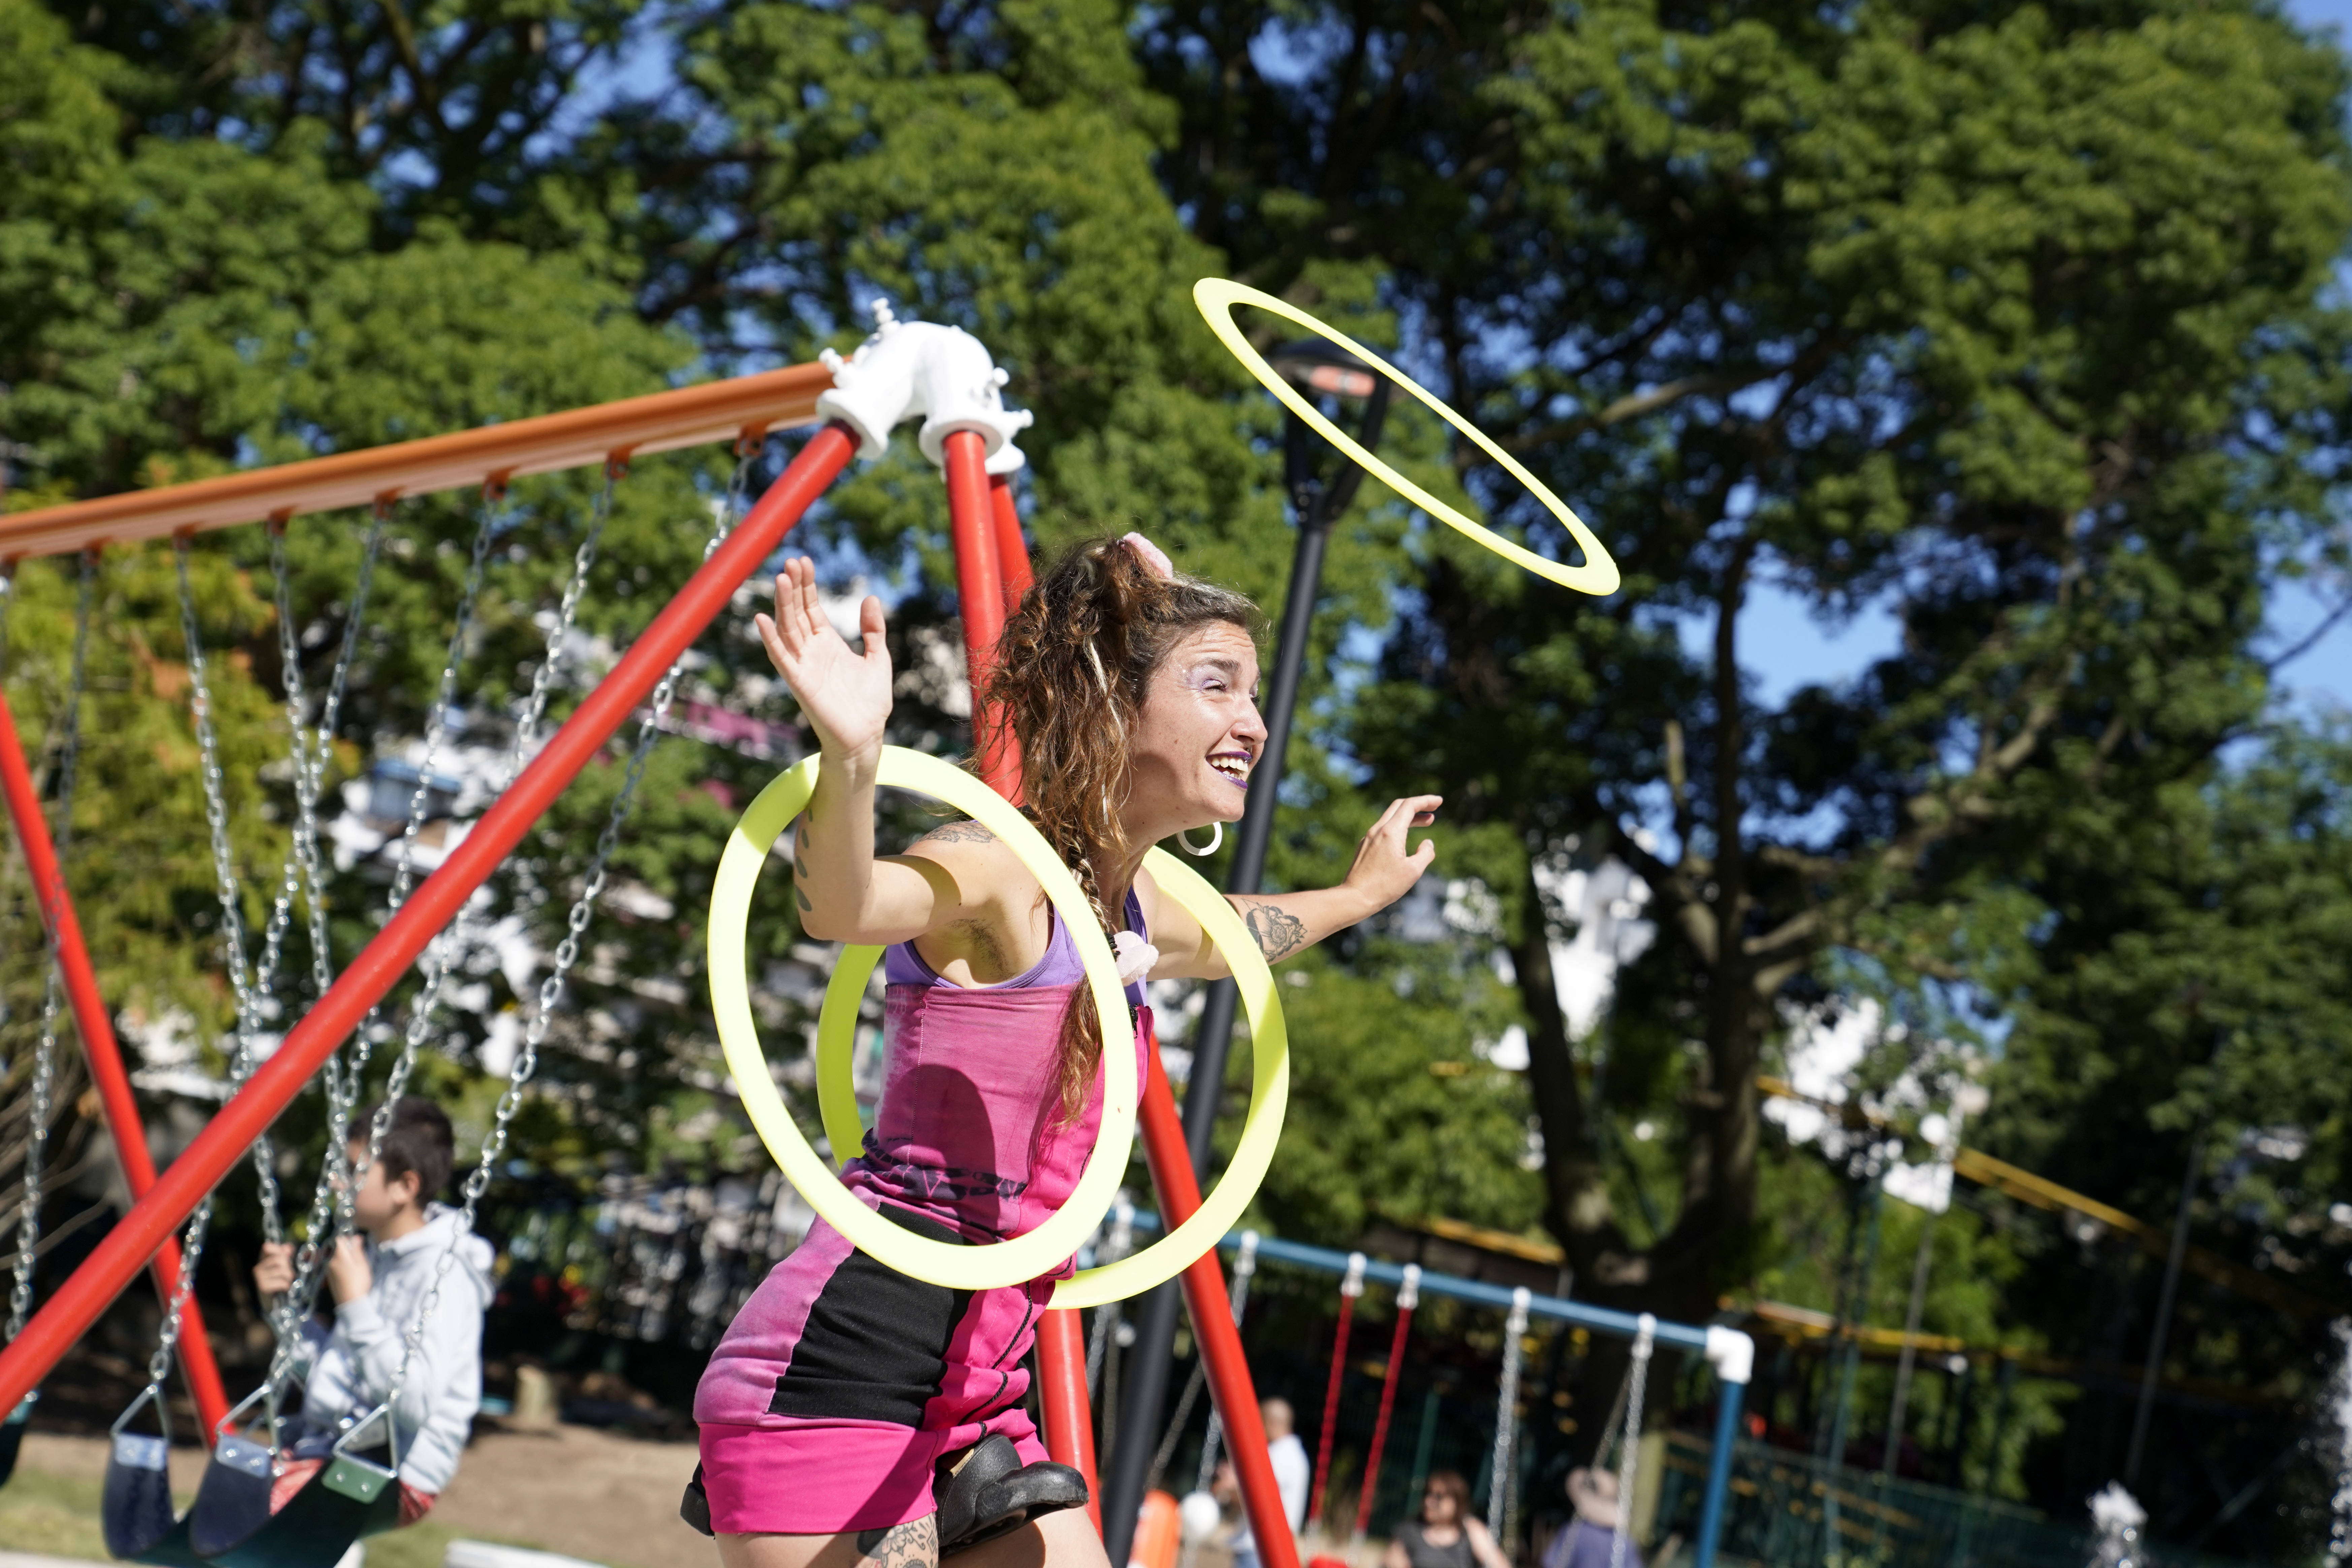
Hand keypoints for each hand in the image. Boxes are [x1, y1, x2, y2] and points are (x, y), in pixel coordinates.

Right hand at [252, 1242, 294, 1297]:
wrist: (268, 1300)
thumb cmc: (276, 1280)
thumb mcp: (280, 1266)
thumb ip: (284, 1255)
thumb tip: (287, 1247)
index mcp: (262, 1260)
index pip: (267, 1248)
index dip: (278, 1249)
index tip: (286, 1254)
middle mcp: (258, 1268)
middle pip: (279, 1259)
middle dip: (288, 1265)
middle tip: (289, 1272)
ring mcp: (259, 1278)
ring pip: (282, 1270)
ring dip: (289, 1276)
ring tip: (287, 1280)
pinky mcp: (263, 1287)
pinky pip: (281, 1282)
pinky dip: (286, 1284)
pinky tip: (285, 1286)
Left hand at [325, 1234, 371, 1304]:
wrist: (351, 1302)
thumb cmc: (359, 1281)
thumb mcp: (362, 1263)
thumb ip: (357, 1249)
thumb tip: (355, 1237)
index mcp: (338, 1256)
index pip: (339, 1239)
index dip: (348, 1239)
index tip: (356, 1245)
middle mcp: (330, 1261)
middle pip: (337, 1249)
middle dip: (347, 1250)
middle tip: (358, 1258)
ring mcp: (328, 1271)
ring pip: (336, 1258)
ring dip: (344, 1259)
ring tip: (355, 1268)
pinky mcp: (329, 1279)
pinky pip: (334, 1266)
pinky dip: (341, 1267)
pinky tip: (349, 1275)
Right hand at [754, 557, 891, 762]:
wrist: (866, 737)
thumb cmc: (870, 703)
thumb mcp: (878, 658)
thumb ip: (873, 630)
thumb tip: (870, 597)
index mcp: (827, 643)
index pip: (811, 607)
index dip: (807, 585)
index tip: (803, 561)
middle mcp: (811, 651)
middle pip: (797, 612)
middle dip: (793, 587)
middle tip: (790, 560)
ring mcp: (803, 665)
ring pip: (788, 629)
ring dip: (782, 604)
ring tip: (780, 578)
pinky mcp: (799, 683)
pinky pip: (781, 658)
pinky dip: (771, 639)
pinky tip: (762, 619)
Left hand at [1343, 795, 1440, 911]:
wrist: (1355, 897)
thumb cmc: (1385, 886)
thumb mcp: (1413, 871)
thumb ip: (1426, 853)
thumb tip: (1427, 843)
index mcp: (1391, 832)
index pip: (1409, 805)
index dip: (1426, 801)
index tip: (1439, 801)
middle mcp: (1378, 830)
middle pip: (1399, 806)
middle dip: (1418, 805)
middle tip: (1433, 809)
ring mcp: (1369, 837)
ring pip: (1390, 817)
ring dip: (1409, 817)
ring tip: (1426, 822)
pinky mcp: (1364, 846)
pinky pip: (1383, 828)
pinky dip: (1398, 826)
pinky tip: (1405, 837)